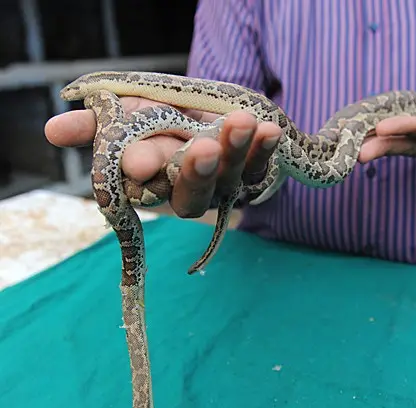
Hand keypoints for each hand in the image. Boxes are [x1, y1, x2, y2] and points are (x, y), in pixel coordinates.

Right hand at [44, 97, 281, 217]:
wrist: (211, 114)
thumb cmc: (163, 119)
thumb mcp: (127, 114)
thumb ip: (97, 123)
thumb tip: (54, 130)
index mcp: (154, 181)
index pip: (146, 183)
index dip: (144, 171)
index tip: (139, 160)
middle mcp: (189, 189)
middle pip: (193, 193)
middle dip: (196, 172)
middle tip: (203, 150)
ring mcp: (223, 184)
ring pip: (230, 177)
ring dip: (237, 152)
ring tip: (243, 124)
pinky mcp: (252, 173)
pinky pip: (260, 165)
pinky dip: (265, 148)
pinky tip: (269, 130)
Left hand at [359, 94, 415, 166]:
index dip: (405, 128)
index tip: (382, 127)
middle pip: (402, 145)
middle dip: (378, 147)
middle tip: (354, 153)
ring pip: (392, 144)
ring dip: (369, 145)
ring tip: (344, 145)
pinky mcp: (414, 142)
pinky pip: (390, 141)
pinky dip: (372, 138)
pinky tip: (352, 137)